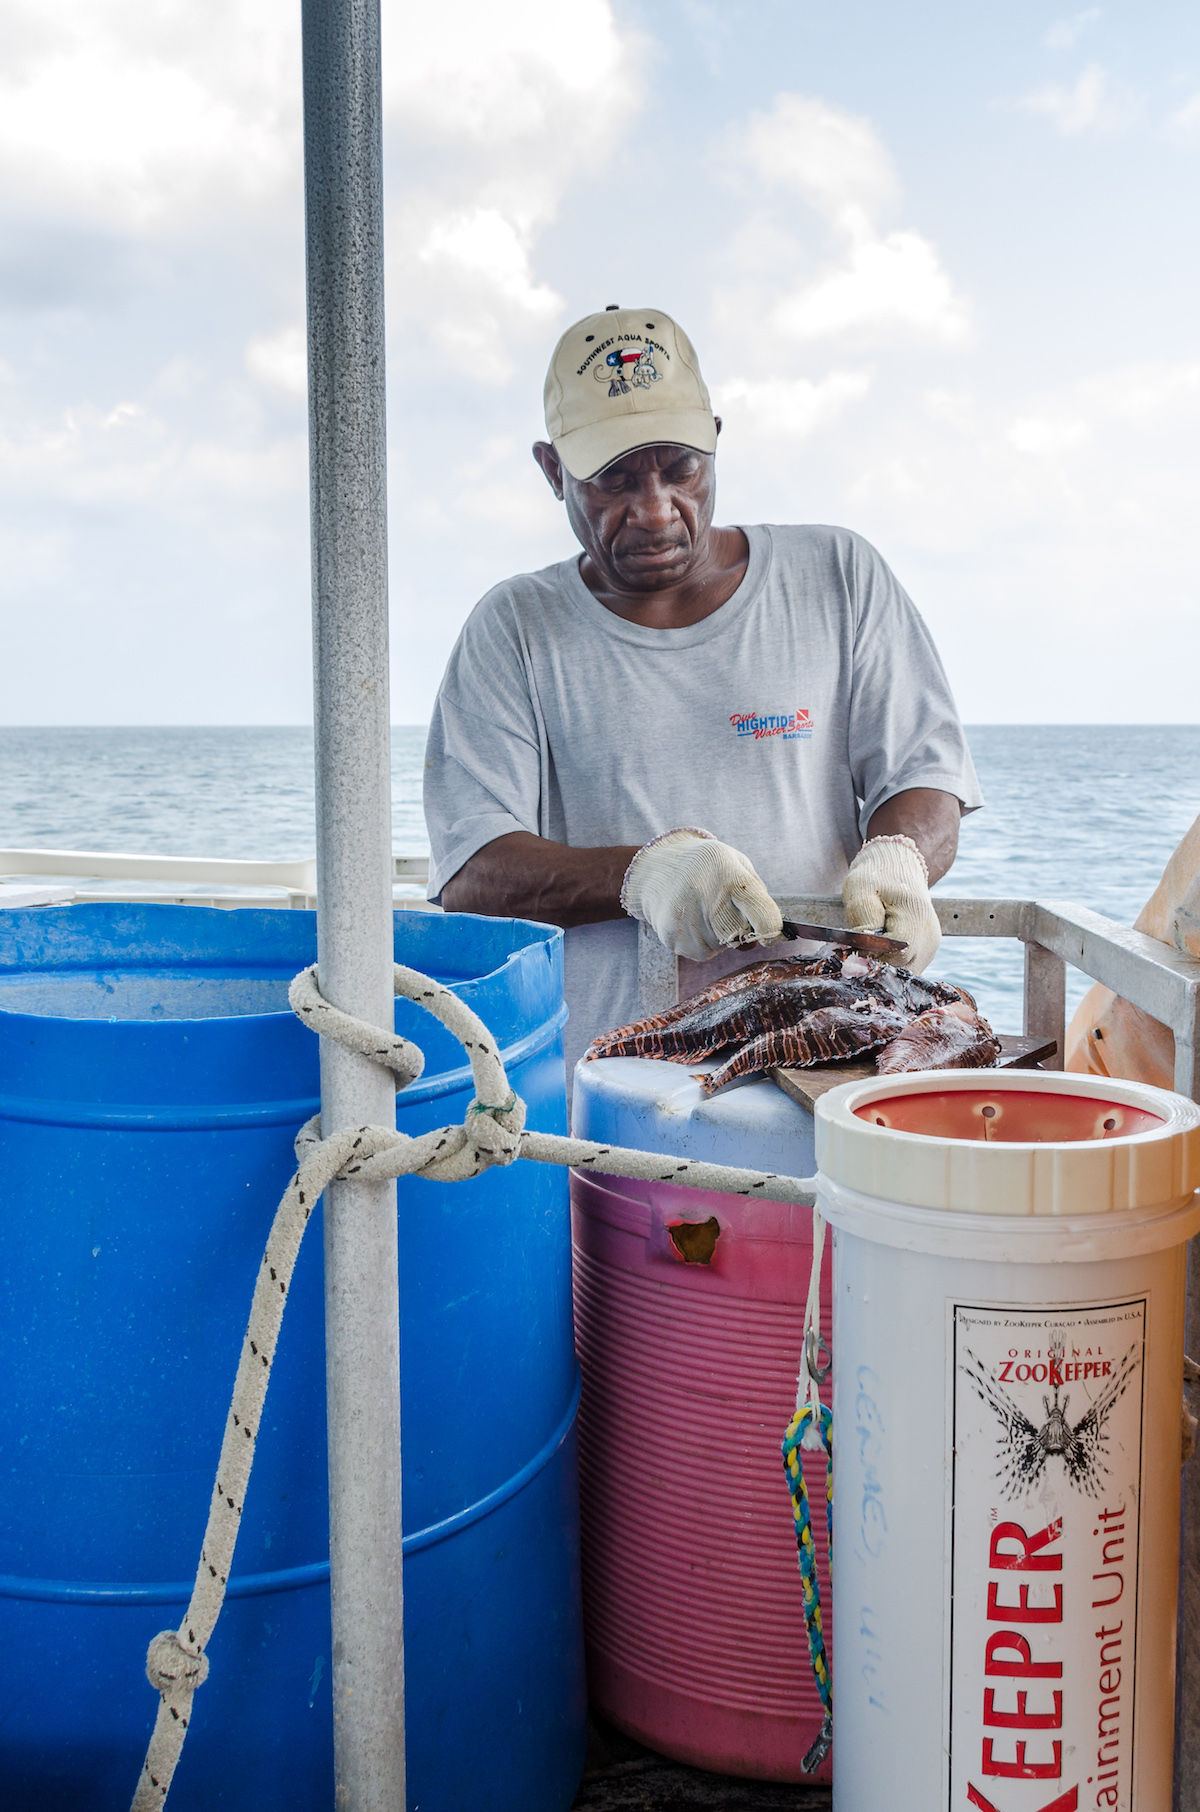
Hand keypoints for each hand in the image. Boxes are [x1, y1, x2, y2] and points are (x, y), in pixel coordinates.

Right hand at [621, 828, 782, 960]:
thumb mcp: (736, 865)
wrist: (656, 868)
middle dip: (741, 930)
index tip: (771, 932)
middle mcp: (707, 898)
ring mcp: (687, 921)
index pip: (763, 915)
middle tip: (726, 910)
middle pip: (742, 936)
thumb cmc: (706, 867)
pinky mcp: (673, 938)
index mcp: (730, 876)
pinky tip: (691, 920)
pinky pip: (702, 953)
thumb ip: (758, 898)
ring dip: (719, 935)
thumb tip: (763, 939)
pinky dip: (702, 941)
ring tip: (703, 910)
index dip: (772, 929)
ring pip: (721, 947)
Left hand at [843, 834, 940, 971]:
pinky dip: (891, 964)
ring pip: (904, 973)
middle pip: (900, 968)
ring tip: (870, 946)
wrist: (895, 865)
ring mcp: (930, 946)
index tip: (856, 945)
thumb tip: (863, 955)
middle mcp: (929, 937)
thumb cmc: (874, 876)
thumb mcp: (860, 892)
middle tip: (859, 947)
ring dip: (883, 966)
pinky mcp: (927, 950)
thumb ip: (863, 923)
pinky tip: (879, 950)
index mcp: (916, 919)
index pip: (895, 956)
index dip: (872, 956)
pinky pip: (908, 968)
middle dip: (876, 964)